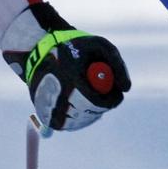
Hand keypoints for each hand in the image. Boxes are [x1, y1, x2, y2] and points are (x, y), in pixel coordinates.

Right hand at [1, 3, 130, 131]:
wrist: (40, 47)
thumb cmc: (76, 46)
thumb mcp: (100, 45)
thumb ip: (118, 65)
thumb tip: (127, 88)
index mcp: (72, 76)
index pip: (98, 100)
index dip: (112, 101)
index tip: (117, 96)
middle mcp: (57, 92)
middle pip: (86, 115)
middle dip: (99, 109)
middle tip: (103, 100)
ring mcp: (46, 103)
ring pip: (73, 122)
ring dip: (85, 114)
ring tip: (88, 100)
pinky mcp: (40, 109)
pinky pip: (61, 123)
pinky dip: (72, 118)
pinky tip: (76, 105)